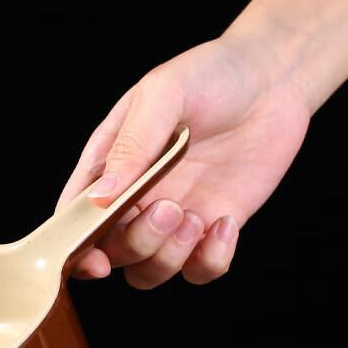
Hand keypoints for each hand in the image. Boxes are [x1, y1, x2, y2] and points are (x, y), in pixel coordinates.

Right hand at [57, 36, 310, 287]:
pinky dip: (210, 260)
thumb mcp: (162, 94)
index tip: (96, 263)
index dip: (77, 252)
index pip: (75, 223)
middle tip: (170, 208)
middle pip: (113, 253)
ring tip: (196, 216)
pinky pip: (200, 271)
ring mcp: (172, 220)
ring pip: (149, 272)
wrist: (272, 78)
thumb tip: (98, 198)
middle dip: (138, 244)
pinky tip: (225, 222)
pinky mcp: (211, 231)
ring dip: (169, 257)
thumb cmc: (207, 75)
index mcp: (107, 170)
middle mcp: (134, 202)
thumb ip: (130, 146)